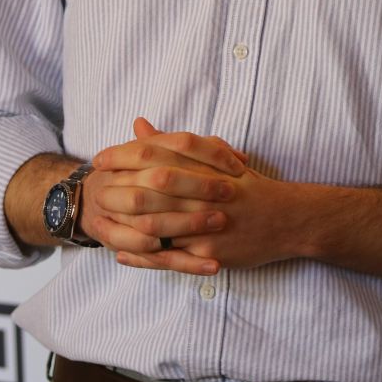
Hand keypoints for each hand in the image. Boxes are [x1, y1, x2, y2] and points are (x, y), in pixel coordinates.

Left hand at [108, 119, 299, 274]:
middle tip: (95, 189)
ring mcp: (207, 224)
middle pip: (153, 187)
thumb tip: (138, 123)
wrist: (286, 218)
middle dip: (119, 187)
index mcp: (204, 165)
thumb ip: (173, 143)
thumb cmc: (246, 186)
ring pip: (158, 224)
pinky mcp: (210, 253)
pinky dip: (143, 256)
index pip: (157, 154)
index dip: (123, 155)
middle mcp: (205, 192)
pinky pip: (171, 257)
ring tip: (101, 220)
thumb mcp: (213, 157)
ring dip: (125, 222)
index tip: (100, 158)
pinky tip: (123, 253)